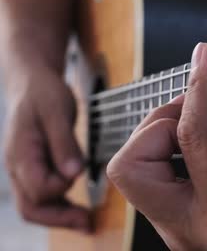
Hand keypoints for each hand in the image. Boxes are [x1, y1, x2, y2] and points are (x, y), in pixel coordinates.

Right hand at [3, 68, 90, 231]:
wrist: (32, 83)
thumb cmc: (44, 94)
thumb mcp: (57, 112)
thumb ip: (64, 144)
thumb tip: (73, 174)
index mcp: (22, 152)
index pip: (38, 187)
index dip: (60, 187)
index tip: (79, 173)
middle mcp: (18, 166)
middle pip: (31, 206)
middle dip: (59, 219)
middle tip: (87, 224)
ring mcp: (24, 170)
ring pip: (36, 206)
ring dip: (60, 217)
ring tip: (86, 222)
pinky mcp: (35, 169)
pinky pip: (43, 196)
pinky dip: (59, 206)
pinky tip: (77, 210)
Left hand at [108, 43, 206, 249]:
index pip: (195, 140)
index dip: (199, 89)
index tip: (206, 60)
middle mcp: (197, 234)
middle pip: (133, 169)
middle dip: (156, 125)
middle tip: (194, 106)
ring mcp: (187, 238)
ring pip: (137, 179)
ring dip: (158, 139)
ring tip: (198, 121)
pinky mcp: (188, 233)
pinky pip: (157, 187)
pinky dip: (169, 155)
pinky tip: (201, 144)